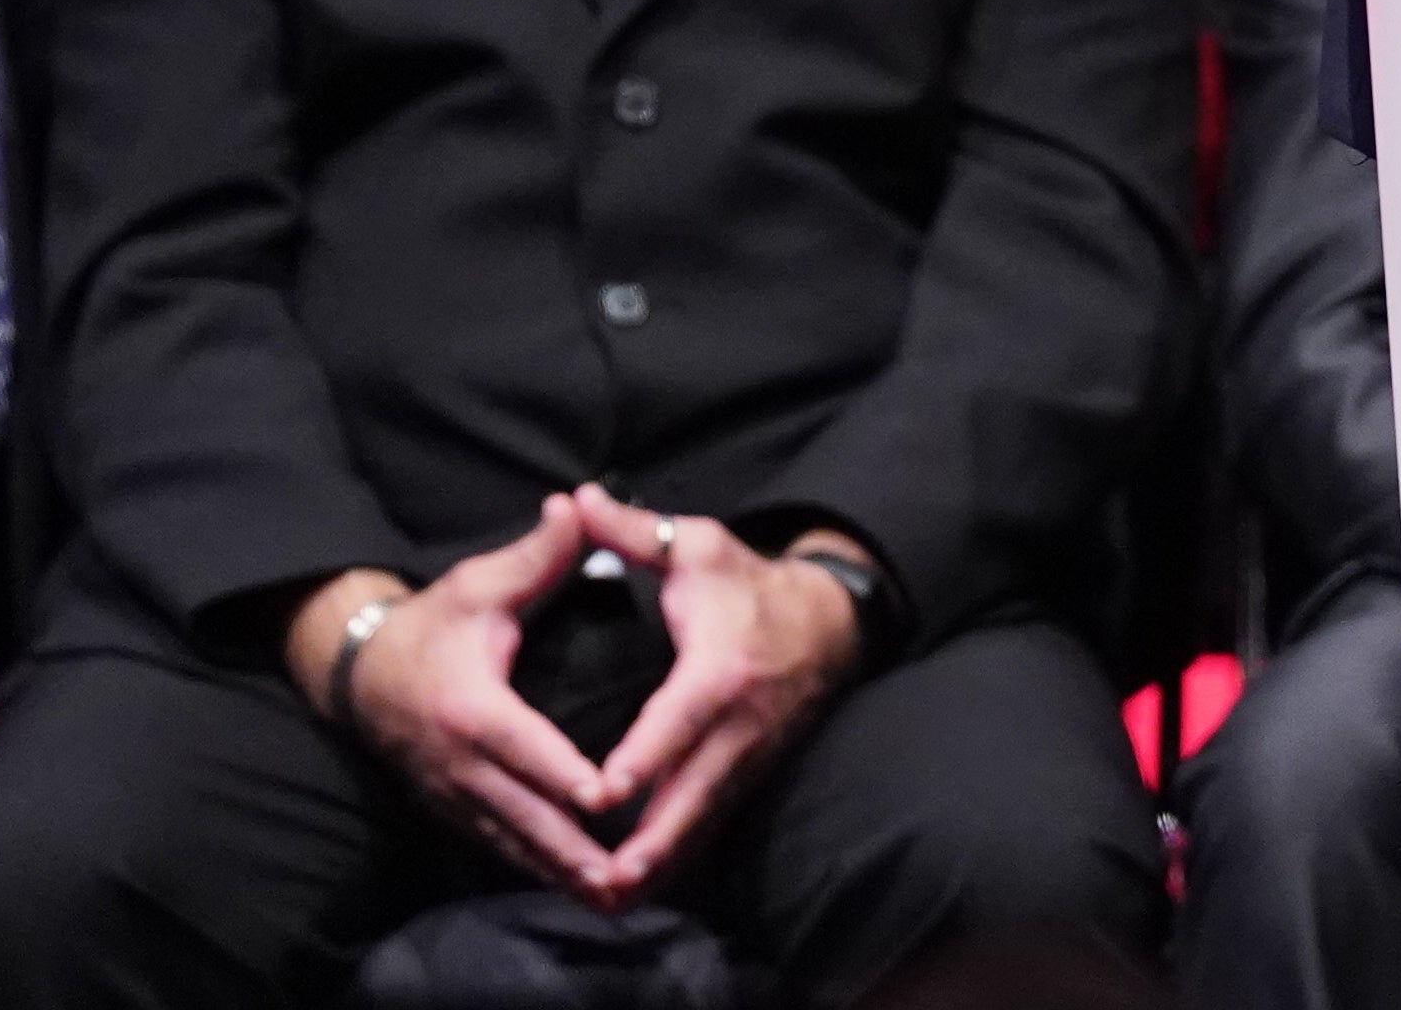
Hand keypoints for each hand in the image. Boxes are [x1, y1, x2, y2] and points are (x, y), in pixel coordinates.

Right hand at [296, 497, 618, 890]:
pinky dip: (531, 867)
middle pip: (522, 814)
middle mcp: (459, 761)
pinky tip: (569, 887)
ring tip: (607, 895)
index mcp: (472, 706)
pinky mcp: (449, 809)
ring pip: (510, 842)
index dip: (564, 775)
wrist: (358, 669)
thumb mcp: (479, 584)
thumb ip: (536, 555)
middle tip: (622, 873)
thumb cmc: (431, 622)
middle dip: (572, 847)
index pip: (526, 747)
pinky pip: (494, 846)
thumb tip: (577, 507)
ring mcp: (451, 793)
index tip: (605, 800)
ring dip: (556, 870)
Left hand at [572, 487, 864, 897]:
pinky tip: (643, 887)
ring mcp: (748, 756)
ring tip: (612, 900)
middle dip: (649, 842)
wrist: (828, 622)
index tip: (601, 794)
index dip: (642, 759)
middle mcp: (738, 723)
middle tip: (604, 880)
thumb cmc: (747, 582)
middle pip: (692, 794)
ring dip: (662, 863)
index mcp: (718, 668)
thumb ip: (632, 532)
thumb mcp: (697, 545)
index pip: (675, 720)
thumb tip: (573, 501)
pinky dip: (679, 856)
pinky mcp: (750, 775)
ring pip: (703, 821)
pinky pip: (712, 823)